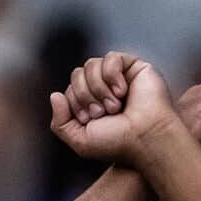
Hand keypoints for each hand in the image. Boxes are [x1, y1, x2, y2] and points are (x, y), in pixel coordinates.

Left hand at [50, 52, 179, 163]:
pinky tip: (122, 91)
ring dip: (98, 88)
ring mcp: (118, 76)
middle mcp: (102, 88)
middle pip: (77, 74)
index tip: (89, 119)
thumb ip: (59, 122)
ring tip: (114, 105)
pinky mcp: (134, 66)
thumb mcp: (79, 139)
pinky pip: (111, 57)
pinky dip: (112, 75)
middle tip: (102, 113)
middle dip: (84, 95)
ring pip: (91, 65)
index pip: (68, 90)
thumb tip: (54, 94)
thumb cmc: (116, 142)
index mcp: (89, 103)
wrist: (145, 138)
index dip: (74, 103)